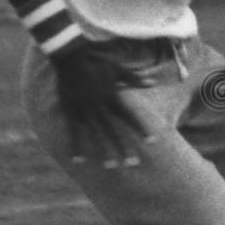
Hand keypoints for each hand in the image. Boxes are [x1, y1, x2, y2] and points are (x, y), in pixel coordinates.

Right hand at [52, 41, 152, 167]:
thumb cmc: (97, 62)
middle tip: (133, 164)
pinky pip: (73, 132)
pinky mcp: (71, 112)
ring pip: (96, 135)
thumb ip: (135, 80)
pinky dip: (75, 146)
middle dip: (124, 147)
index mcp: (113, 97)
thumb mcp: (118, 69)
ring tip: (111, 167)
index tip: (153, 142)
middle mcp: (101, 106)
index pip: (131, 116)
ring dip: (103, 151)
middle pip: (115, 131)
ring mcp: (85, 110)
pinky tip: (78, 161)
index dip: (142, 129)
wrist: (72, 57)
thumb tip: (152, 82)